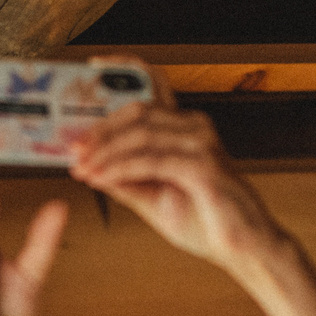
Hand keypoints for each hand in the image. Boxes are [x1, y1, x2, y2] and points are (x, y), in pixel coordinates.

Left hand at [68, 82, 283, 271]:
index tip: (93, 67)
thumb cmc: (206, 221)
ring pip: (141, 134)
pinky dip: (120, 169)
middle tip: (72, 148)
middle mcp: (194, 127)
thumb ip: (126, 181)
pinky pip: (151, 161)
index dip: (125, 69)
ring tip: (80, 168)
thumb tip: (91, 168)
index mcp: (184, 128)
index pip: (154, 86)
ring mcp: (201, 144)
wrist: (243, 248)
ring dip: (104, 152)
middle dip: (99, 129)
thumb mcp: (155, 198)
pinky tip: (101, 178)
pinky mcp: (203, 167)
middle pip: (138, 110)